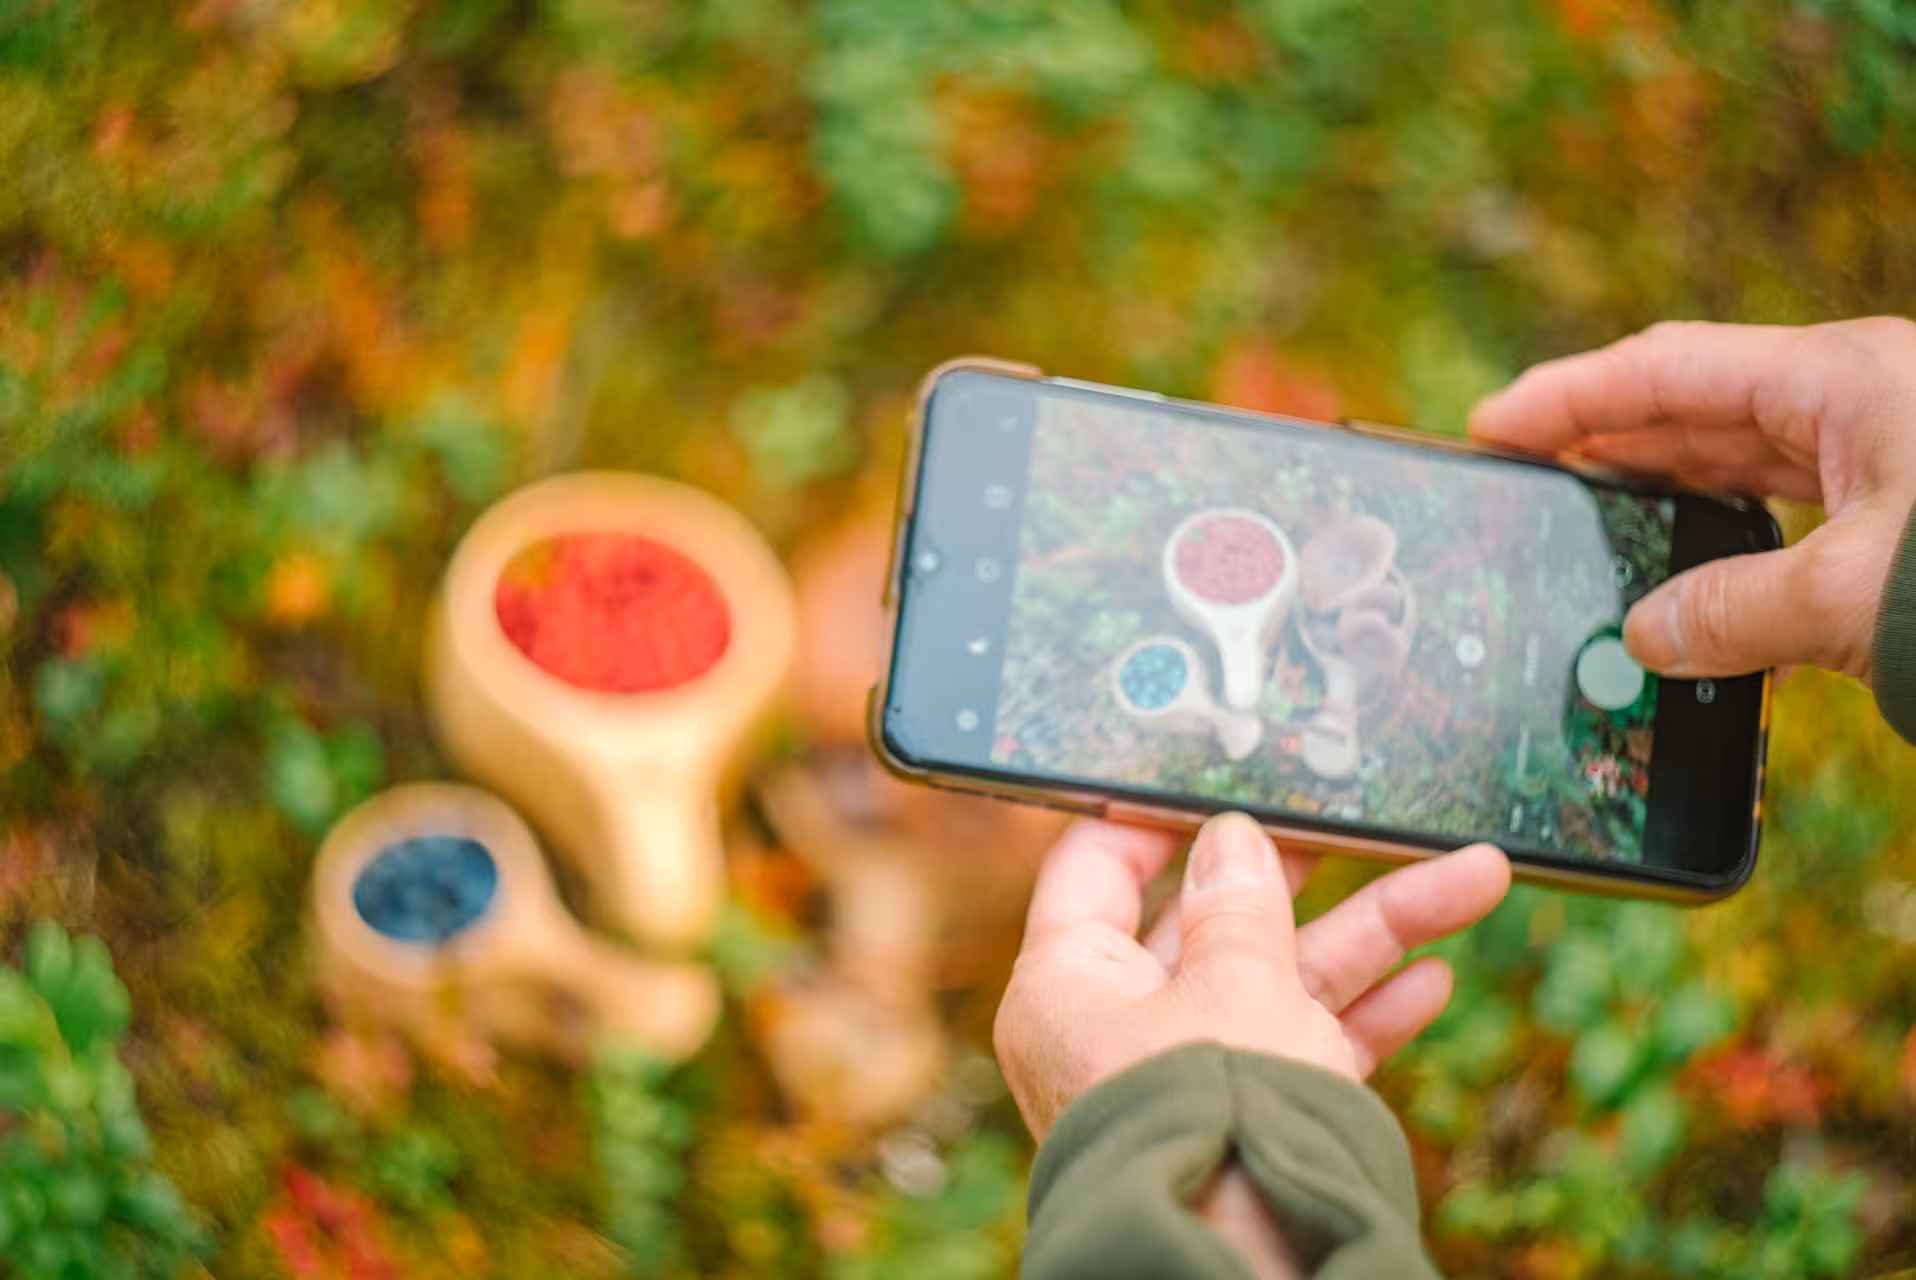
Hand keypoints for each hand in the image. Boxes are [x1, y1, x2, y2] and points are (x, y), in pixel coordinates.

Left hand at [993, 812, 1510, 1140]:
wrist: (1247, 1270)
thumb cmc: (1211, 1122)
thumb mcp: (1231, 987)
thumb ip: (1237, 906)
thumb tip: (1231, 840)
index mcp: (1069, 983)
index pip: (1098, 868)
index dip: (1159, 817)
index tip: (1219, 777)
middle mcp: (1120, 1022)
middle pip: (1212, 916)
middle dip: (1307, 869)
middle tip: (1359, 816)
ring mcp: (1189, 1068)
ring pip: (1282, 974)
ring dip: (1376, 930)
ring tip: (1470, 877)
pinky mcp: (1249, 1113)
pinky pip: (1307, 1041)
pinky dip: (1368, 1011)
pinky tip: (1435, 975)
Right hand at [1469, 317, 1915, 680]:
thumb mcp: (1848, 592)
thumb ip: (1731, 614)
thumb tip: (1643, 640)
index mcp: (1838, 376)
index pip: (1664, 369)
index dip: (1566, 397)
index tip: (1490, 427)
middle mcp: (1856, 397)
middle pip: (1694, 410)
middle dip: (1605, 444)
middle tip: (1524, 480)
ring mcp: (1884, 448)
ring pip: (1741, 460)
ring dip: (1663, 496)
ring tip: (1590, 527)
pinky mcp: (1901, 505)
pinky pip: (1788, 508)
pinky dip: (1729, 543)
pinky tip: (1692, 583)